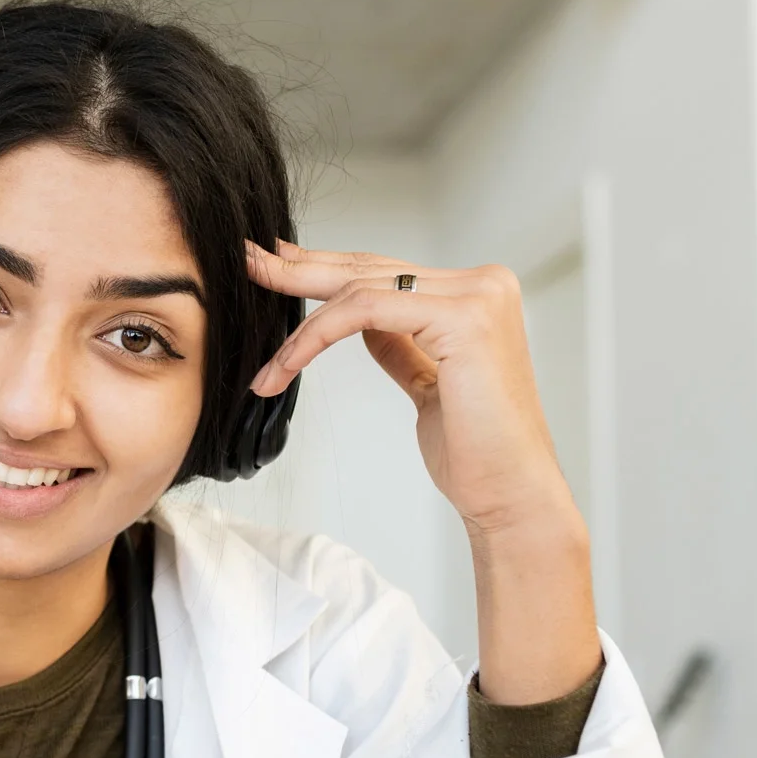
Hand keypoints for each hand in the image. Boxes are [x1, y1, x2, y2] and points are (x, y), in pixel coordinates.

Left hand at [244, 240, 599, 703]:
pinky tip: (285, 366)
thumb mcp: (427, 382)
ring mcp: (477, 296)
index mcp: (476, 293)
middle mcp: (483, 282)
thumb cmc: (474, 451)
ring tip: (262, 355)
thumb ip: (400, 342)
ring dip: (299, 326)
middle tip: (246, 262)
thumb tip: (358, 317)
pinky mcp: (462, 318)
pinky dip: (315, 337)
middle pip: (371, 269)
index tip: (276, 264)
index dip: (326, 268)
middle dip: (300, 269)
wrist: (509, 495)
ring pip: (361, 289)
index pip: (386, 272)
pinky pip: (365, 312)